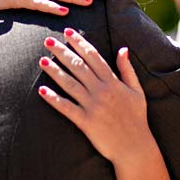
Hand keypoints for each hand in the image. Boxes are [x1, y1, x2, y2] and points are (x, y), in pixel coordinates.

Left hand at [37, 28, 155, 163]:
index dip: (79, 43)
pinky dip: (53, 99)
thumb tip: (123, 49)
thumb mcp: (137, 91)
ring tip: (42, 60)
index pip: (93, 56)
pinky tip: (42, 91)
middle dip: (62, 52)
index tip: (68, 32)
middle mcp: (102, 91)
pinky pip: (66, 108)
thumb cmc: (136, 118)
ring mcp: (93, 106)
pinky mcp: (86, 122)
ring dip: (54, 71)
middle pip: (78, 67)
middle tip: (47, 41)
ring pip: (70, 84)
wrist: (135, 147)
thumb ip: (128, 69)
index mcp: (113, 82)